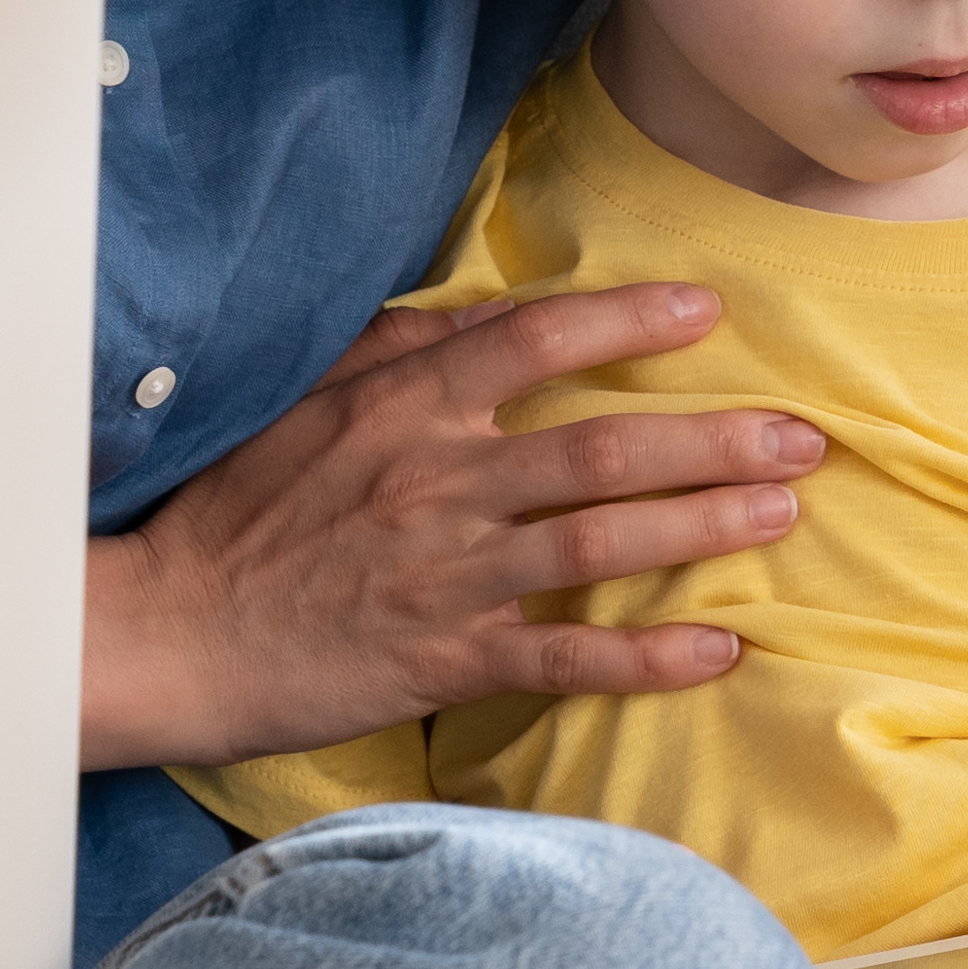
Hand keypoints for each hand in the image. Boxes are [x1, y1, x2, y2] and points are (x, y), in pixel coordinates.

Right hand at [82, 287, 820, 767]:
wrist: (166, 632)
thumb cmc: (232, 512)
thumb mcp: (303, 400)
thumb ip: (398, 350)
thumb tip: (486, 310)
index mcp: (404, 407)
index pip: (535, 341)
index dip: (627, 320)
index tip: (704, 312)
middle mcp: (439, 482)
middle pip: (603, 447)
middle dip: (714, 438)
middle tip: (800, 435)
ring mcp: (448, 574)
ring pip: (602, 540)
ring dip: (705, 526)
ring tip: (785, 511)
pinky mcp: (446, 658)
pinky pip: (568, 656)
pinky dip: (649, 656)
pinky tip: (720, 650)